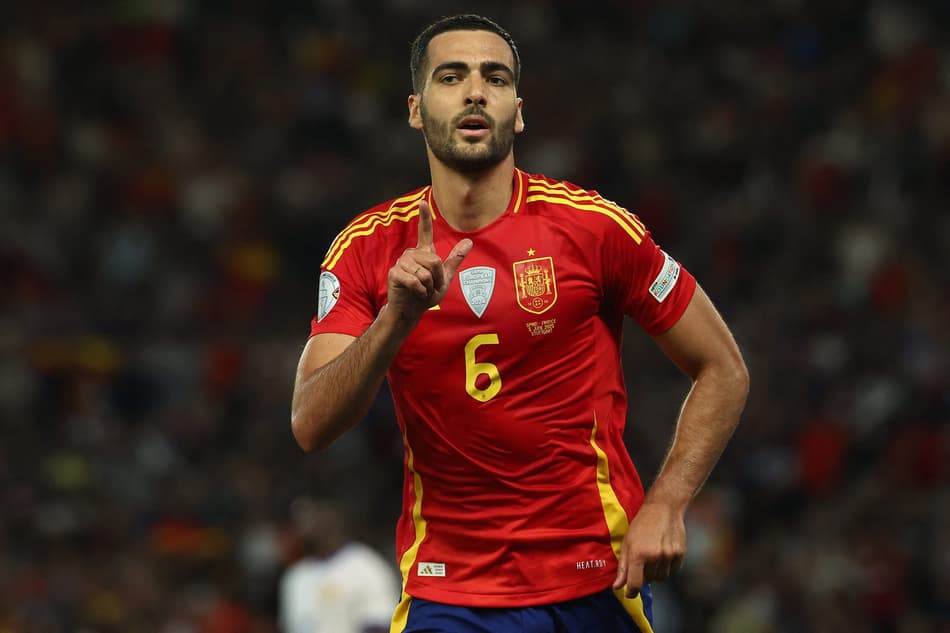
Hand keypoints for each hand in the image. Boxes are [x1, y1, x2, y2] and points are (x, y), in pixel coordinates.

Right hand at [386, 200, 471, 324]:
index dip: (424, 217)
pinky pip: (414, 280)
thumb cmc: (426, 294)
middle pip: (434, 260)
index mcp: (423, 253)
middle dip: (437, 278)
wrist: (411, 310)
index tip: (422, 202)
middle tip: (431, 287)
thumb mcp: (445, 278)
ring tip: (422, 290)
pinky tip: (415, 293)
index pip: (424, 231)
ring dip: (428, 286)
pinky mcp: (395, 273)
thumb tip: (469, 242)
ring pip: (425, 271)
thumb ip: (455, 260)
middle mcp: (411, 254)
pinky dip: (420, 290)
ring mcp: (402, 262)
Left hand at [612, 500, 685, 597]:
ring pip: (661, 577)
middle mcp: (655, 556)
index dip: (631, 591)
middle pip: (648, 580)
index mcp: (638, 553)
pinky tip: (663, 555)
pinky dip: (667, 568)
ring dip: (655, 572)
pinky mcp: (680, 554)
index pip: (635, 583)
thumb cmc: (642, 524)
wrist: (664, 507)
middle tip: (641, 562)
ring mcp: (669, 555)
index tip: (629, 592)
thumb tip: (618, 586)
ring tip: (652, 556)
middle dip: (643, 576)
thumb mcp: (627, 542)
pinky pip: (673, 571)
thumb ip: (623, 566)